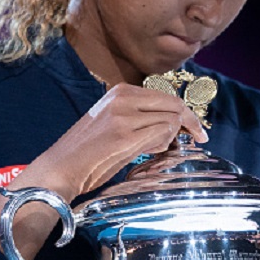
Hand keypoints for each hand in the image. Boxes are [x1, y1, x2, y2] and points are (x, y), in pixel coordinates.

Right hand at [38, 83, 208, 198]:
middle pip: (174, 104)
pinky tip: (154, 151)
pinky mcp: (124, 135)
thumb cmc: (88, 152)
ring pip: (170, 119)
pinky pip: (161, 133)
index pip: (166, 96)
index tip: (196, 128)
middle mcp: (122, 97)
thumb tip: (174, 124)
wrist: (60, 168)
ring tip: (158, 149)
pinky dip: (165, 143)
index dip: (186, 113)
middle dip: (190, 123)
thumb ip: (141, 117)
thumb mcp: (114, 123)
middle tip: (198, 138)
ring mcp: (123, 115)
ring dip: (173, 137)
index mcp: (120, 91)